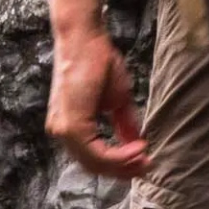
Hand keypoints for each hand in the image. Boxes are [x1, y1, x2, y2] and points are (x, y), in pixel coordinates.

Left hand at [46, 22, 148, 178]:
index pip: (93, 158)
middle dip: (123, 170)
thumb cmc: (97, 62)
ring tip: (144, 158)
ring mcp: (63, 130)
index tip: (143, 162)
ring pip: (95, 162)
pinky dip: (119, 155)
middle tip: (147, 167)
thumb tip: (136, 145)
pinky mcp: (71, 125)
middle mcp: (61, 132)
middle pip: (94, 166)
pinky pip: (96, 152)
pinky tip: (136, 149)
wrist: (84, 38)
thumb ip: (123, 125)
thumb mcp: (116, 100)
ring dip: (123, 164)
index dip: (119, 165)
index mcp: (69, 128)